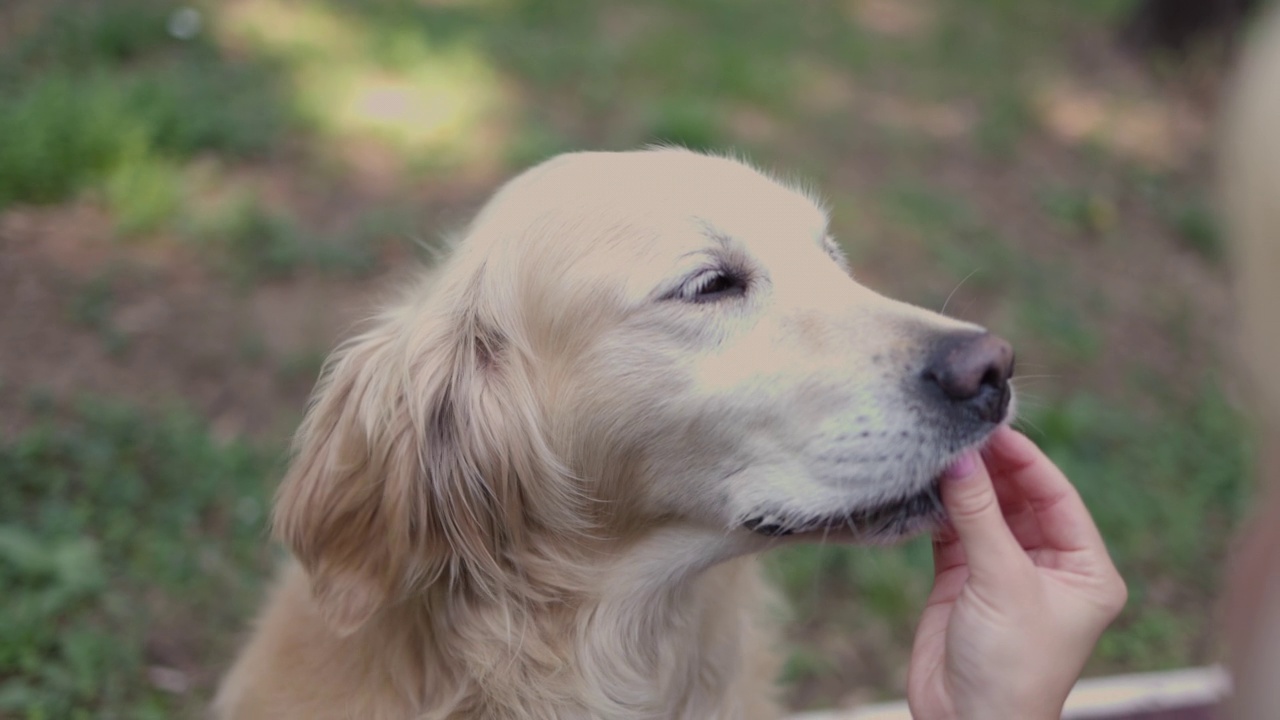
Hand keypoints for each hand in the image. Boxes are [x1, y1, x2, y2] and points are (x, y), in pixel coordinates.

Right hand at [906, 426, 1127, 719]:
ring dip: (963, 486)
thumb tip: (959, 457)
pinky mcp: (964, 580)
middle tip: (958, 433)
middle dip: (991, 469)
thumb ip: (978, 516)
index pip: (1057, 496)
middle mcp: (1049, 566)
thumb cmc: (1010, 667)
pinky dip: (939, 509)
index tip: (992, 427)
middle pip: (1020, 499)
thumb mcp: (1002, 583)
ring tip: (937, 452)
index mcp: (1085, 569)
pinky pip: (955, 531)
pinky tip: (924, 486)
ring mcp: (1004, 572)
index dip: (1026, 460)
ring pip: (985, 512)